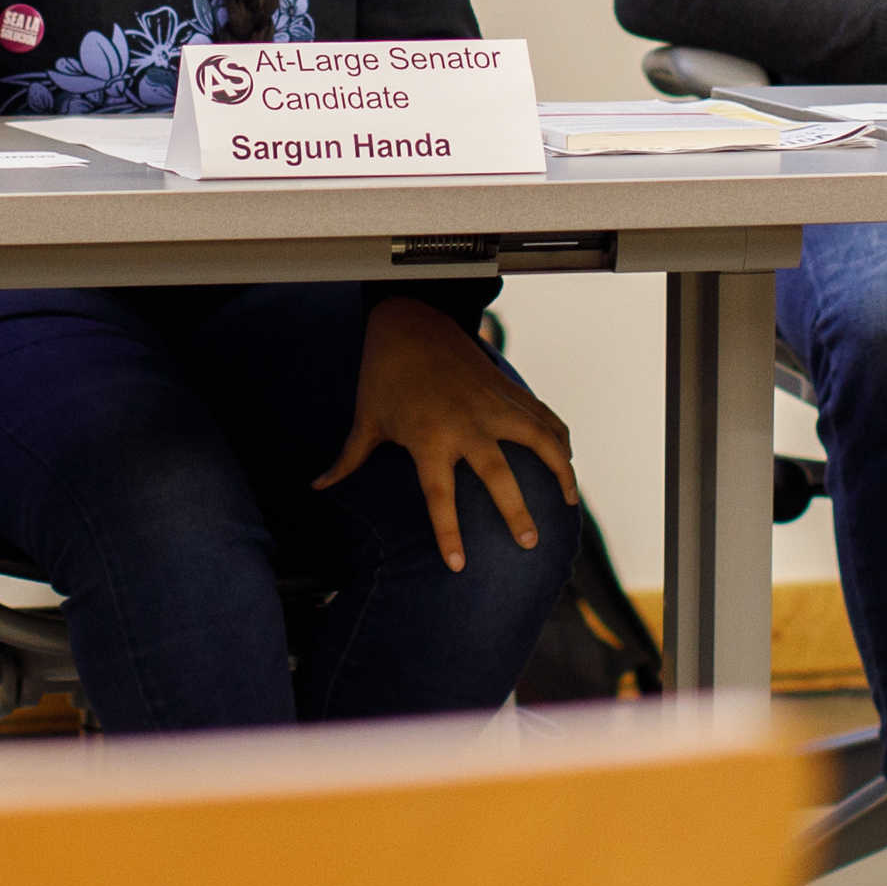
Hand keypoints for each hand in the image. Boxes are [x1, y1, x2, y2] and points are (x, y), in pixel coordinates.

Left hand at [316, 296, 579, 572]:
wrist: (410, 319)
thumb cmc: (383, 373)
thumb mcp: (365, 418)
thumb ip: (348, 459)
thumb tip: (318, 487)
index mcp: (428, 437)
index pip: (439, 496)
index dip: (448, 533)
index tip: (458, 567)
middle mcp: (465, 423)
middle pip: (498, 475)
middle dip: (516, 512)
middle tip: (530, 544)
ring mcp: (491, 404)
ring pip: (538, 440)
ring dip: (558, 470)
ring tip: (568, 502)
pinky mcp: (507, 388)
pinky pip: (541, 415)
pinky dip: (559, 436)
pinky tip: (567, 459)